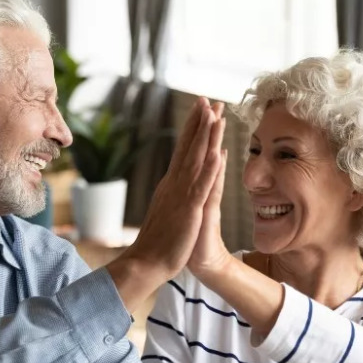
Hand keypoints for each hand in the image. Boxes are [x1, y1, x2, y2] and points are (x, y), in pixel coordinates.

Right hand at [106, 98, 225, 310]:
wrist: (146, 263)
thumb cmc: (158, 242)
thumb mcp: (168, 211)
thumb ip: (173, 194)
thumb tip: (176, 180)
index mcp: (171, 184)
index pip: (183, 150)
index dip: (193, 128)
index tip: (201, 109)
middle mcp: (174, 184)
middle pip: (189, 147)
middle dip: (199, 122)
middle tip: (208, 99)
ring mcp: (181, 195)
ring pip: (196, 160)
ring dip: (206, 137)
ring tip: (215, 115)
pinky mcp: (189, 210)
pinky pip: (201, 186)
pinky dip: (209, 168)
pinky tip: (216, 153)